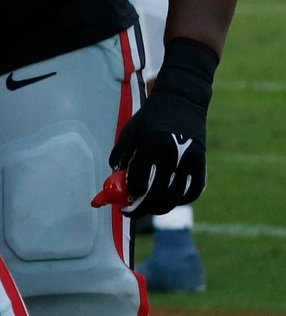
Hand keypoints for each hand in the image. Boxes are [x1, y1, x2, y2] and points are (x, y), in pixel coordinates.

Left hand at [109, 83, 207, 213]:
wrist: (182, 103)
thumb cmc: (150, 118)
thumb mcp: (129, 132)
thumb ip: (120, 155)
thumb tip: (114, 179)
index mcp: (150, 146)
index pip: (138, 182)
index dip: (129, 196)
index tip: (121, 203)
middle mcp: (172, 156)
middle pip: (157, 194)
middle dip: (141, 208)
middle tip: (130, 212)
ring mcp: (189, 162)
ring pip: (175, 197)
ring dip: (159, 208)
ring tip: (147, 208)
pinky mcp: (202, 165)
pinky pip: (192, 192)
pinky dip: (180, 201)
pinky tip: (168, 201)